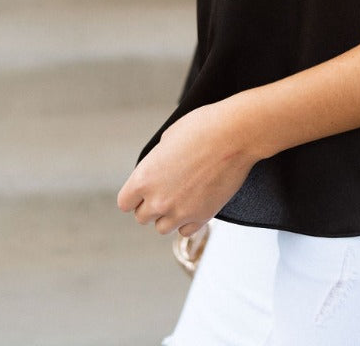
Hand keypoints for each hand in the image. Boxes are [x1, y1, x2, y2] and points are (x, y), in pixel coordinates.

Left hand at [116, 100, 255, 235]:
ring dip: (168, 215)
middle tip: (165, 190)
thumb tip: (157, 169)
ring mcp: (180, 211)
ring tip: (180, 198)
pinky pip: (185, 231)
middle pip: (142, 217)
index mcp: (144, 178)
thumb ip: (156, 160)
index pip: (125, 202)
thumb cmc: (203, 128)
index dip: (134, 196)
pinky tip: (194, 205)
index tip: (142, 191)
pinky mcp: (202, 216)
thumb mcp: (168, 137)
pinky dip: (187, 221)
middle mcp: (158, 200)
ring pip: (162, 227)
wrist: (234, 135)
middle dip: (151, 205)